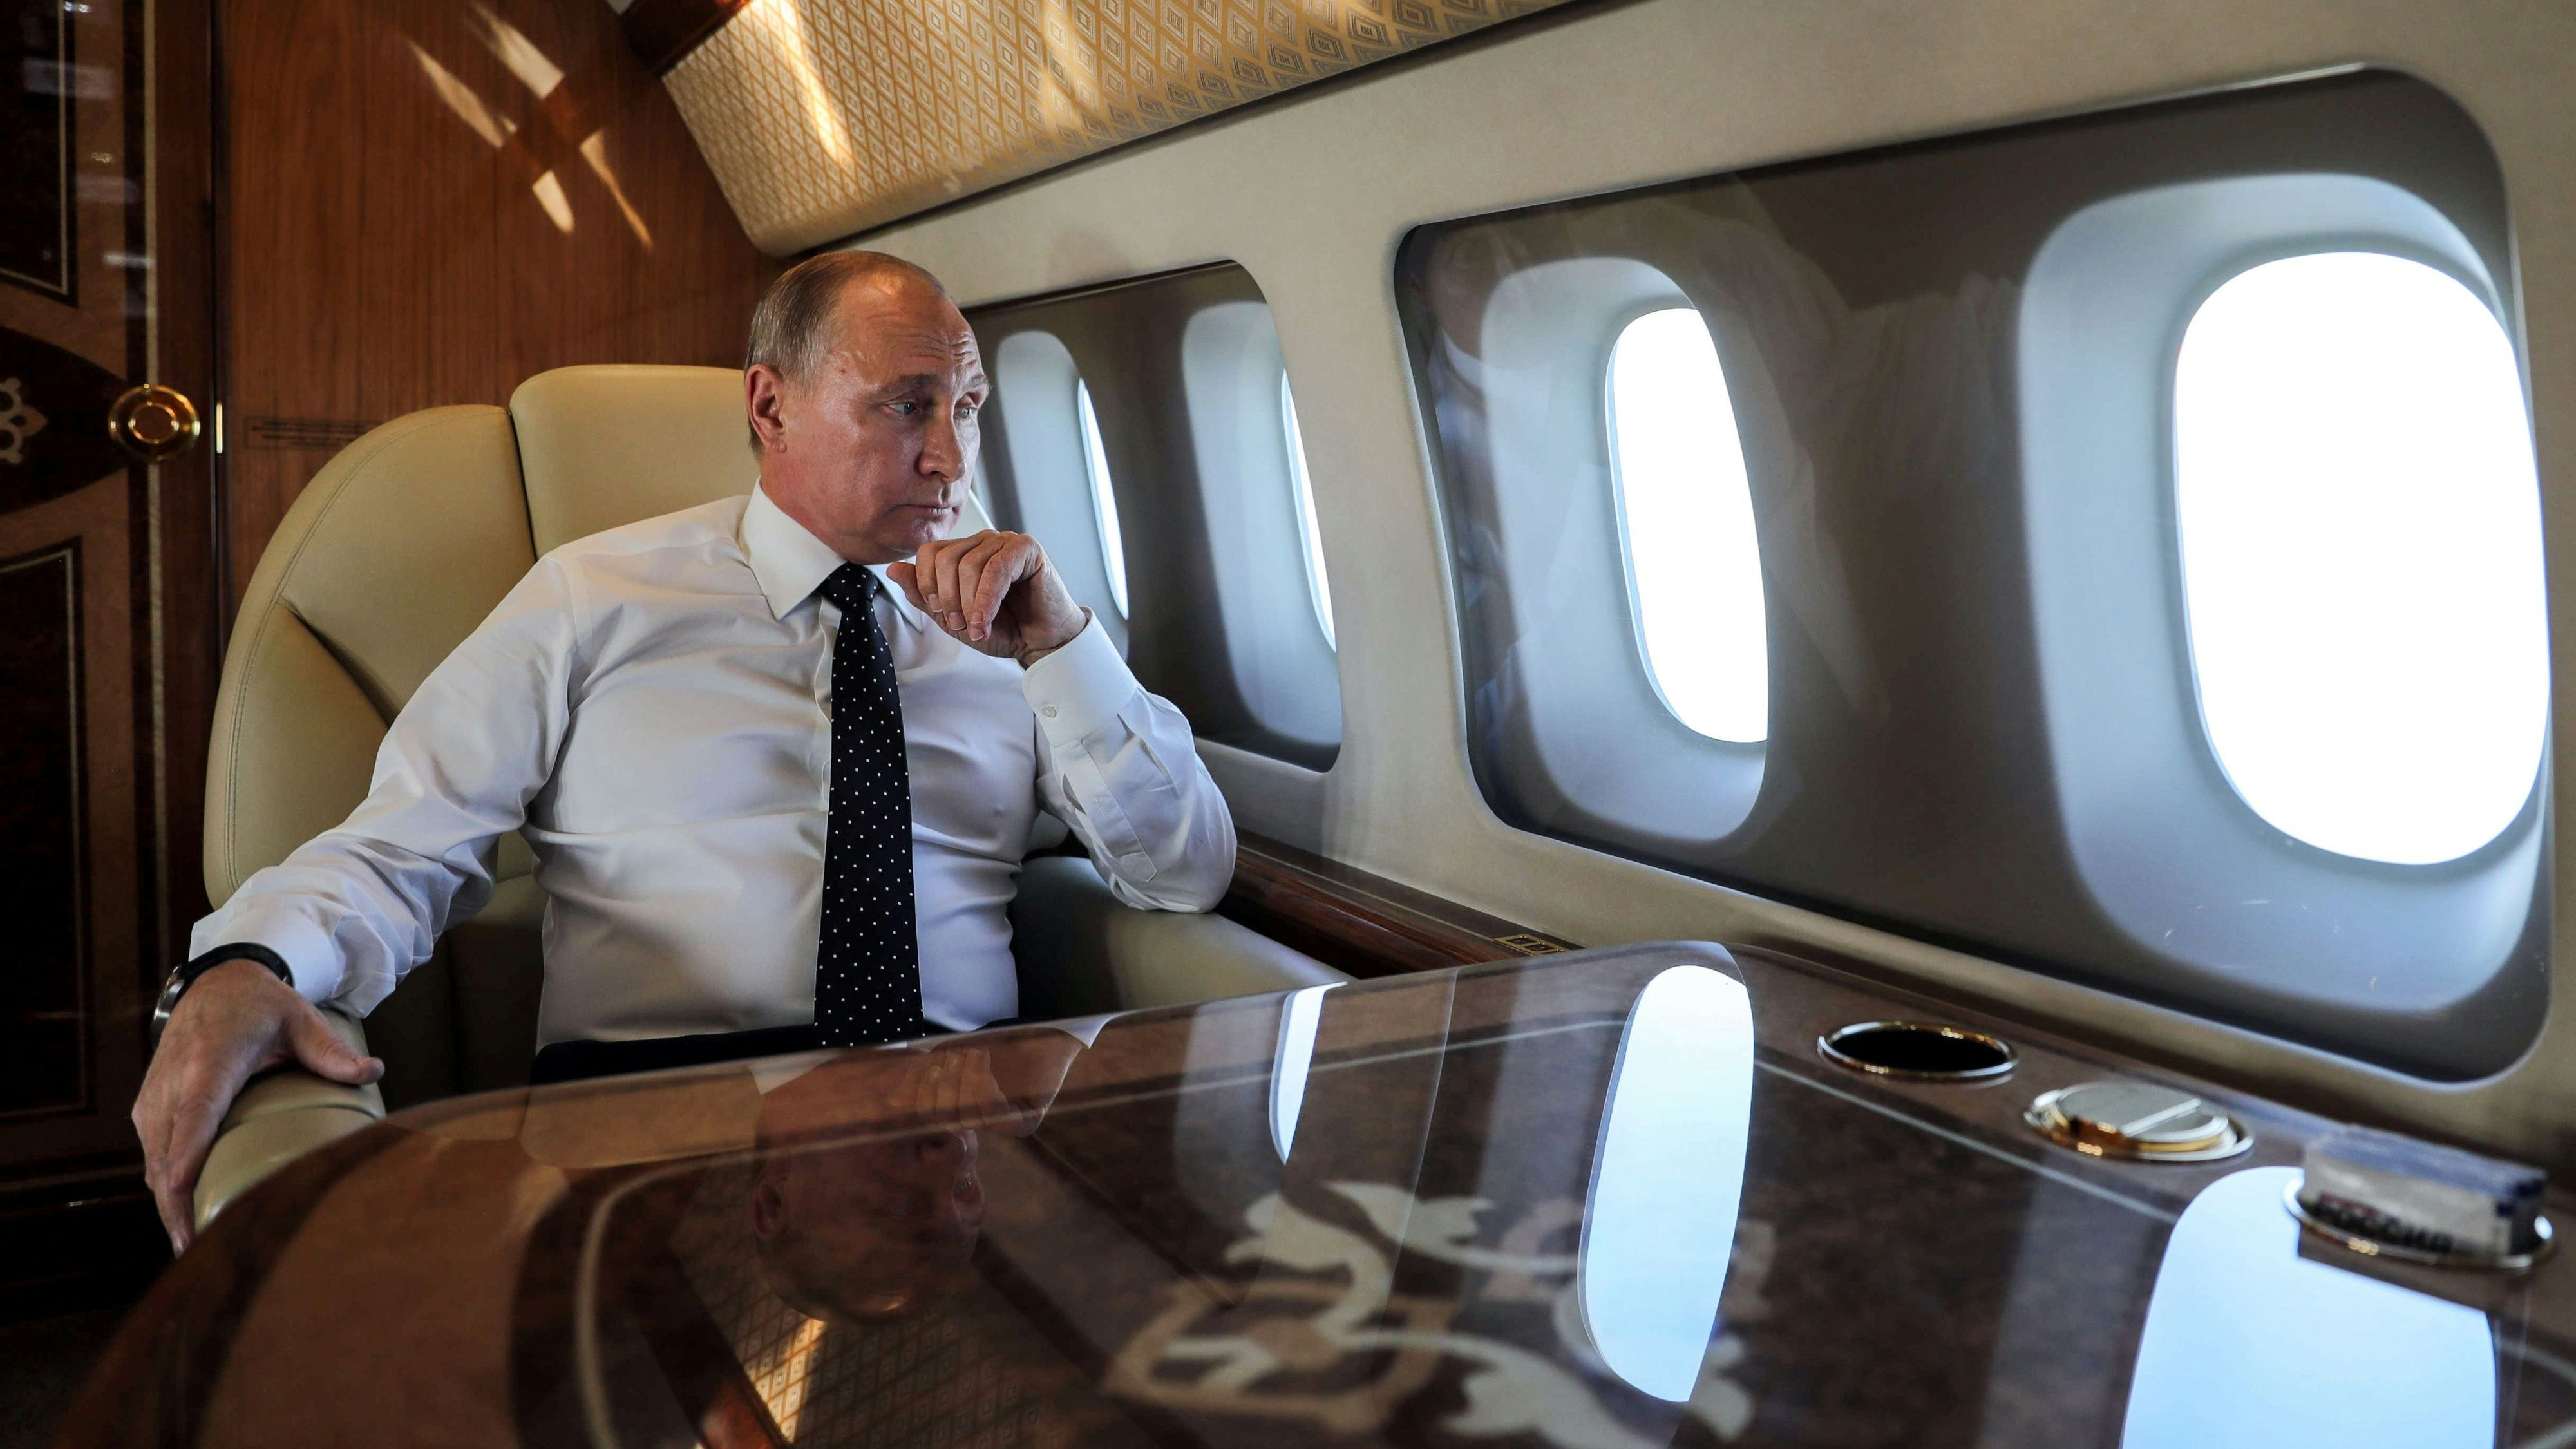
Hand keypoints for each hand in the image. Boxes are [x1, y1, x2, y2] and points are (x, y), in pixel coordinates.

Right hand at [131, 958, 383, 1252]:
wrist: (215, 984)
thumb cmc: (263, 1006)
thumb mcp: (302, 1020)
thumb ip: (333, 1052)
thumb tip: (375, 1070)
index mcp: (212, 1059)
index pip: (196, 1112)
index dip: (186, 1153)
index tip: (180, 1190)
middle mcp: (173, 1082)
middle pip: (167, 1152)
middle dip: (178, 1203)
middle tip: (202, 1252)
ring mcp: (154, 1097)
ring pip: (154, 1162)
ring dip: (169, 1206)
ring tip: (196, 1250)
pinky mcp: (147, 1109)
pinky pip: (153, 1156)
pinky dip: (165, 1189)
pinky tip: (185, 1221)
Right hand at [882, 1047, 1022, 1132]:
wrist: (1044, 1031)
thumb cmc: (998, 1043)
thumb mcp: (955, 1055)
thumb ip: (927, 1073)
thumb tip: (894, 1100)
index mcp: (960, 1109)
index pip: (931, 1114)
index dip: (922, 1092)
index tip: (926, 1065)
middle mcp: (981, 1122)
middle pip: (947, 1118)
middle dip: (944, 1086)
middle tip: (953, 1059)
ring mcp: (1003, 1125)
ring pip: (970, 1117)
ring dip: (966, 1082)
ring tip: (972, 1055)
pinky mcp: (1027, 1121)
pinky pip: (998, 1118)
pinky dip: (985, 1090)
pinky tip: (983, 1064)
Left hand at [887, 531, 1086, 665]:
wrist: (1040, 642)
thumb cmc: (1003, 628)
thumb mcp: (953, 618)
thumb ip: (923, 595)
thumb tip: (892, 568)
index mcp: (963, 552)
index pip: (928, 553)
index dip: (927, 585)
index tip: (941, 614)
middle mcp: (982, 542)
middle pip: (945, 558)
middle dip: (948, 598)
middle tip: (960, 625)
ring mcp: (1004, 541)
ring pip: (969, 564)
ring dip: (969, 604)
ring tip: (978, 627)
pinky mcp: (1027, 548)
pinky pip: (996, 568)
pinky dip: (986, 599)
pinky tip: (986, 620)